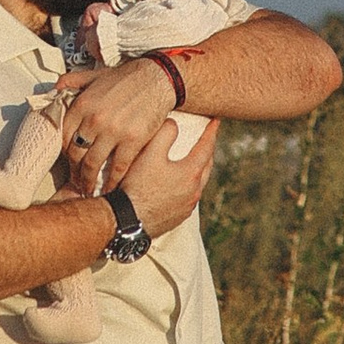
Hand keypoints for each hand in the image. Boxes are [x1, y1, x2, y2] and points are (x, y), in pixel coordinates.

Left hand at [54, 55, 194, 201]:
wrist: (157, 78)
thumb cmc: (127, 78)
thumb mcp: (94, 74)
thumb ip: (72, 81)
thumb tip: (55, 88)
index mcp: (82, 104)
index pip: (63, 136)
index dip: (64, 151)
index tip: (67, 160)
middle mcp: (94, 119)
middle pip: (75, 153)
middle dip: (73, 170)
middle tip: (75, 179)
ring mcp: (113, 131)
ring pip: (93, 164)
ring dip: (88, 180)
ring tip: (87, 188)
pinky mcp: (133, 141)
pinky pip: (117, 167)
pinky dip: (111, 181)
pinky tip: (109, 188)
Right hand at [118, 112, 216, 237]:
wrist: (127, 222)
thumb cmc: (138, 186)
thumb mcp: (149, 153)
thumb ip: (164, 133)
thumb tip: (174, 123)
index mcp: (191, 173)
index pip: (206, 147)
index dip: (211, 132)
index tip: (217, 121)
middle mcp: (194, 192)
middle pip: (206, 167)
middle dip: (207, 151)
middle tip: (206, 140)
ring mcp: (187, 207)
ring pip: (198, 184)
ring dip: (198, 170)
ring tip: (193, 161)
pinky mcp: (177, 218)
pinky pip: (188, 198)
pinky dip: (187, 186)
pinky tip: (177, 185)